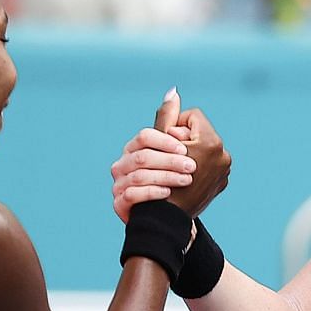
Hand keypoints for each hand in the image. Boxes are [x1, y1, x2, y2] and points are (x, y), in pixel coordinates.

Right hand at [112, 89, 197, 220]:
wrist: (162, 220)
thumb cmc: (171, 181)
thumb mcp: (173, 149)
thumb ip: (170, 121)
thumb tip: (173, 91)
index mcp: (133, 149)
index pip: (145, 136)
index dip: (166, 139)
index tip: (186, 146)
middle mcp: (121, 165)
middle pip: (144, 156)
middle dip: (170, 160)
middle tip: (192, 166)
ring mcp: (118, 185)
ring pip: (139, 175)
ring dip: (166, 175)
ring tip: (187, 180)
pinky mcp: (119, 205)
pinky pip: (132, 196)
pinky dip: (153, 192)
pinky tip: (170, 193)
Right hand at [168, 105, 230, 216]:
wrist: (167, 218)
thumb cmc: (159, 178)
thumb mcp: (160, 144)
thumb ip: (166, 117)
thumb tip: (173, 90)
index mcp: (211, 143)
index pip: (193, 116)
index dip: (176, 126)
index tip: (167, 140)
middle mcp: (223, 155)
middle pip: (199, 133)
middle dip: (184, 140)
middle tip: (171, 154)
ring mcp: (224, 170)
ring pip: (203, 148)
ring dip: (189, 153)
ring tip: (176, 165)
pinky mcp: (221, 181)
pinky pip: (208, 163)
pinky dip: (196, 165)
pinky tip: (184, 176)